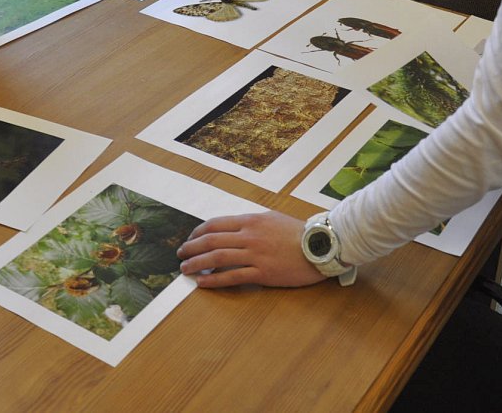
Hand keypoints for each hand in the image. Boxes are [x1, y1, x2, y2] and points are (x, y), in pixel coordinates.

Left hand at [177, 211, 324, 288]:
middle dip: (191, 248)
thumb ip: (250, 223)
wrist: (321, 246)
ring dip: (196, 264)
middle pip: (211, 241)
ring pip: (217, 259)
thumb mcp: (271, 218)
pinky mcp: (262, 273)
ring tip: (184, 270)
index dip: (197, 232)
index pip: (215, 224)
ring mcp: (255, 255)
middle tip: (180, 255)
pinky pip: (232, 277)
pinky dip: (213, 281)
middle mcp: (249, 236)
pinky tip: (202, 283)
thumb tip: (232, 229)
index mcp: (250, 221)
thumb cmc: (298, 232)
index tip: (190, 239)